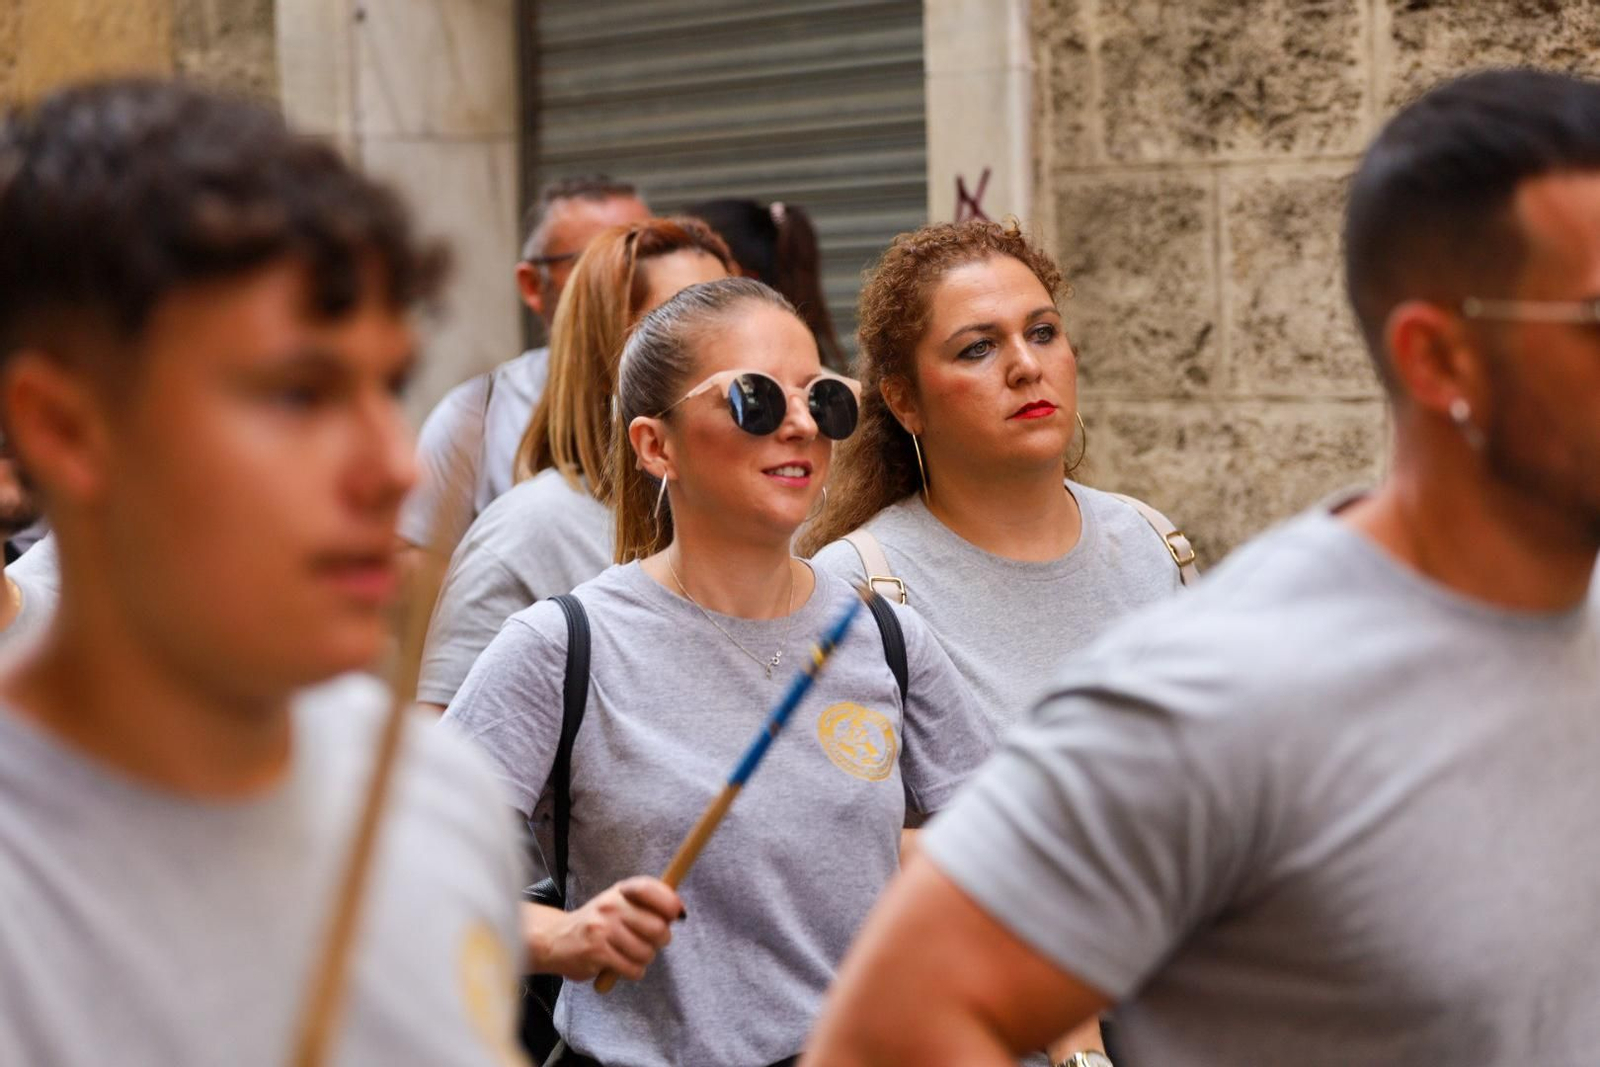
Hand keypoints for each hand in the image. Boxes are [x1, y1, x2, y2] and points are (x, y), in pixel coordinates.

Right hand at [526, 876, 682, 982]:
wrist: (555, 939)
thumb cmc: (597, 923)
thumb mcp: (619, 903)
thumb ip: (647, 905)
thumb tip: (680, 912)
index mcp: (621, 890)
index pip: (650, 889)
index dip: (670, 903)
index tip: (676, 915)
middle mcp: (611, 905)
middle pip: (658, 927)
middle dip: (660, 940)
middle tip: (650, 942)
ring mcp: (602, 929)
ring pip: (646, 952)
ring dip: (644, 959)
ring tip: (630, 954)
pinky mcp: (596, 953)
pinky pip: (632, 969)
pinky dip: (633, 972)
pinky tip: (621, 965)